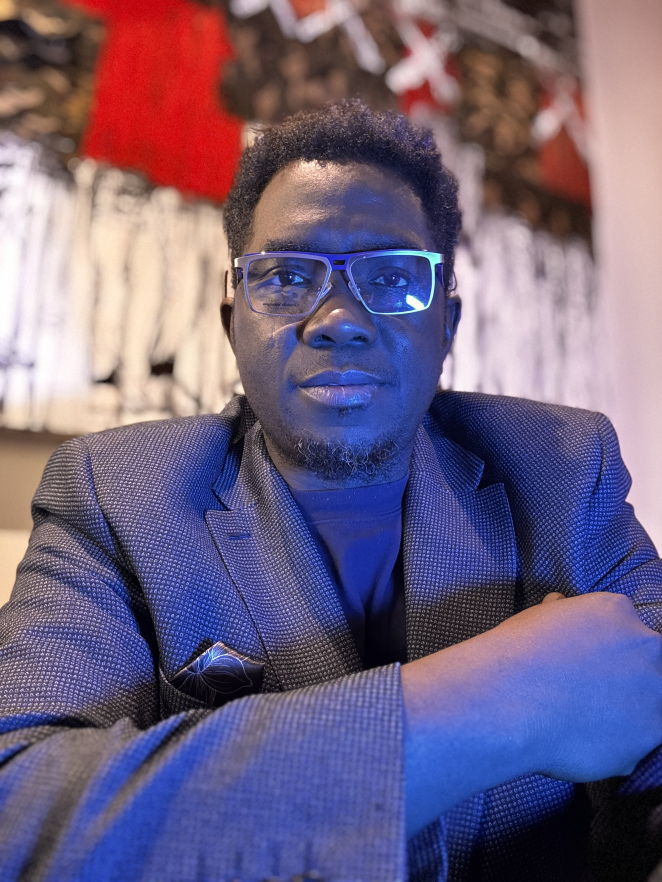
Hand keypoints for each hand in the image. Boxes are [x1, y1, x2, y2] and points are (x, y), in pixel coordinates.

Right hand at [496, 590, 661, 781]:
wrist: (507, 700)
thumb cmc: (517, 653)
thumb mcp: (539, 616)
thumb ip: (563, 611)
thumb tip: (559, 603)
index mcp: (619, 612)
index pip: (628, 630)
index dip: (609, 649)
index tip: (590, 663)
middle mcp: (646, 650)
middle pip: (649, 666)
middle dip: (625, 679)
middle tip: (587, 693)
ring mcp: (652, 695)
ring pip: (648, 708)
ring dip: (622, 715)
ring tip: (579, 720)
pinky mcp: (646, 738)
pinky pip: (633, 745)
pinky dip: (611, 747)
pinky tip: (575, 740)